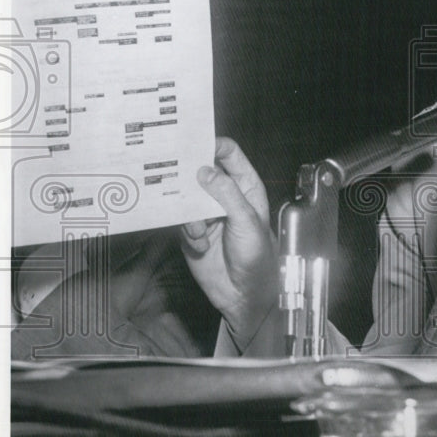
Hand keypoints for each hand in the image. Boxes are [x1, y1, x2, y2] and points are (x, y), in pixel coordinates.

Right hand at [181, 137, 277, 347]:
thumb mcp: (247, 221)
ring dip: (191, 212)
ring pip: (187, 197)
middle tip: (177, 174)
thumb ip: (226, 194)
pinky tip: (201, 244)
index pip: (229, 155)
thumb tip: (205, 171)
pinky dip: (189, 232)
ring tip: (202, 229)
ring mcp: (207, 213)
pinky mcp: (192, 231)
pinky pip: (182, 221)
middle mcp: (225, 196)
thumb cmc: (259, 257)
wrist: (244, 294)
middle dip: (190, 175)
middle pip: (201, 172)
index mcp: (245, 186)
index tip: (194, 142)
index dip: (213, 145)